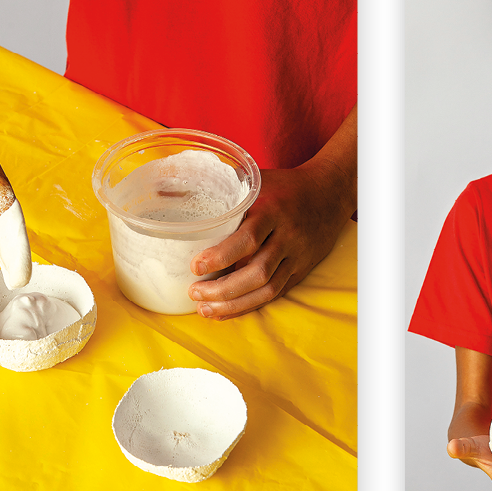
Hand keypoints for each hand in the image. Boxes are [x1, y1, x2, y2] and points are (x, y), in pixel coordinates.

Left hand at [187, 162, 353, 319]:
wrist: (329, 194)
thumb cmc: (284, 186)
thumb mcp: (254, 179)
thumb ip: (218, 188)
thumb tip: (162, 192)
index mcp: (272, 210)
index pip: (248, 239)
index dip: (221, 256)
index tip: (196, 266)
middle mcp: (287, 236)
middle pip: (257, 272)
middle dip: (223, 289)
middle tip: (195, 292)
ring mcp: (296, 256)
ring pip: (267, 289)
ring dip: (234, 304)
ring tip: (205, 309)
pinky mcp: (300, 270)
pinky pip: (276, 293)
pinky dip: (249, 305)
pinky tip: (226, 311)